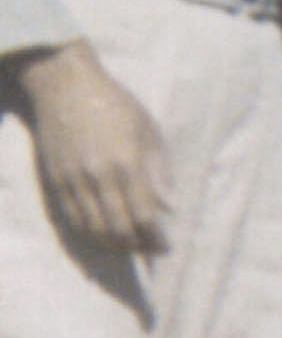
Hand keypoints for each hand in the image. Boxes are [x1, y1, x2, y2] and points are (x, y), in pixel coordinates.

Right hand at [14, 40, 171, 251]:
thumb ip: (160, 171)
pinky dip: (90, 233)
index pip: (143, 215)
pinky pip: (72, 218)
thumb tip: (170, 208)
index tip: (166, 248)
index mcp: (126, 163)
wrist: (65, 86)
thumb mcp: (149, 131)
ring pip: (92, 229)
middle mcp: (98, 177)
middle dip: (136, 246)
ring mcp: (72, 180)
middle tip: (150, 250)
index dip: (155, 238)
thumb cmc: (115, 105)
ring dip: (113, 245)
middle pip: (117, 229)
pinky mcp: (54, 181)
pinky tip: (104, 236)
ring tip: (130, 246)